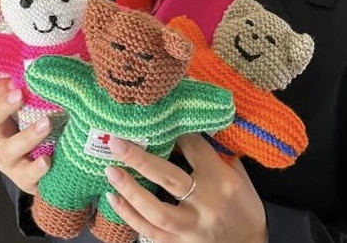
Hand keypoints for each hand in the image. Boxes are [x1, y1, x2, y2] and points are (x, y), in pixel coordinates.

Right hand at [0, 78, 50, 194]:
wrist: (52, 169)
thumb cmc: (44, 130)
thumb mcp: (36, 108)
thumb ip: (35, 90)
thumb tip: (47, 63)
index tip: (13, 79)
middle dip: (2, 107)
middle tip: (20, 94)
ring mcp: (8, 161)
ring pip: (9, 149)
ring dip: (27, 135)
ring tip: (46, 123)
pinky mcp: (23, 179)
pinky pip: (26, 175)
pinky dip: (36, 168)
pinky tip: (47, 160)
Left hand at [104, 133, 266, 242]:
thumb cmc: (244, 206)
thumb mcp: (239, 175)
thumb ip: (215, 154)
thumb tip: (188, 129)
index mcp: (221, 181)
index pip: (194, 149)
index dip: (175, 133)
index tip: (158, 121)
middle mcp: (205, 204)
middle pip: (168, 178)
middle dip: (139, 159)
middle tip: (115, 142)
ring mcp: (191, 228)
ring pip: (156, 210)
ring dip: (129, 190)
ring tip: (109, 170)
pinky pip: (149, 232)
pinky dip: (128, 215)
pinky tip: (112, 198)